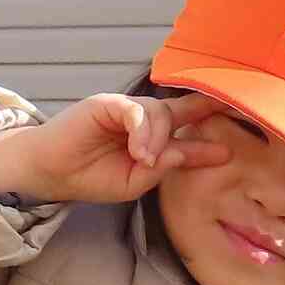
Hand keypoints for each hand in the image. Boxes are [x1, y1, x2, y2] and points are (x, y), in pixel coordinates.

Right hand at [0, 91, 230, 206]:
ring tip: (143, 160)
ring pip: (160, 115)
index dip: (208, 137)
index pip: (187, 132)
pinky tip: (136, 150)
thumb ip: (160, 167)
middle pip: (180, 113)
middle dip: (205, 109)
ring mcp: (126, 109)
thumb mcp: (135, 181)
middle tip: (230, 109)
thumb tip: (181, 152)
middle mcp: (144, 119)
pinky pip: (135, 111)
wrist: (52, 172)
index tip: (232, 147)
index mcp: (153, 138)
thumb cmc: (92, 177)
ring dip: (158, 140)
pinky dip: (141, 130)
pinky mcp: (107, 103)